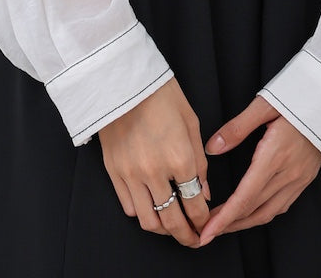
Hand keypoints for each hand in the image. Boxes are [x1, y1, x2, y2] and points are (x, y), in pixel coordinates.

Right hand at [97, 78, 210, 247]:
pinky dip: (141, 214)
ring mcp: (131, 175)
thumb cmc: (161, 94)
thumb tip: (204, 192)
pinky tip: (151, 208)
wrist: (123, 80)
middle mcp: (155, 172)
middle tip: (193, 239)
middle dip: (186, 236)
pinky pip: (128, 207)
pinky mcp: (113, 172)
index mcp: (180, 158)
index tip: (207, 227)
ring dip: (163, 230)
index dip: (203, 222)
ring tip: (172, 227)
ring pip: (148, 221)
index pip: (195, 204)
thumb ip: (200, 161)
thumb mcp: (191, 122)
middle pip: (172, 220)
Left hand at [199, 95, 320, 245]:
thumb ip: (237, 128)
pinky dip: (262, 214)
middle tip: (205, 231)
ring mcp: (299, 178)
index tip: (206, 232)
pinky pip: (282, 205)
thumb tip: (212, 148)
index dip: (224, 218)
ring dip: (243, 223)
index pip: (245, 197)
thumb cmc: (300, 98)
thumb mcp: (265, 105)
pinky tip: (250, 212)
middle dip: (227, 224)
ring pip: (268, 212)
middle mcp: (288, 173)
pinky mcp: (305, 178)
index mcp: (275, 155)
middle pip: (253, 209)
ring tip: (222, 225)